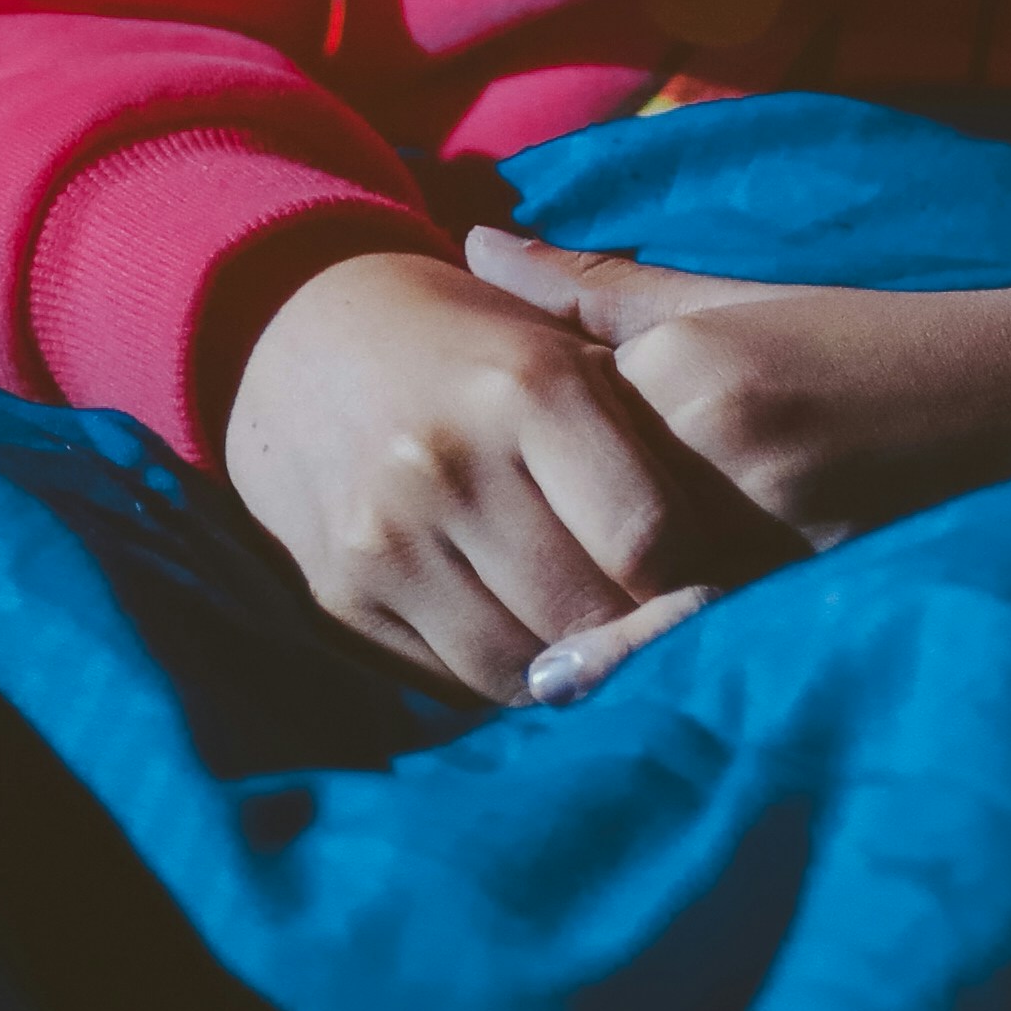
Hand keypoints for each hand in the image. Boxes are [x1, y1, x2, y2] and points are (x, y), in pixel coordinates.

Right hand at [219, 244, 752, 706]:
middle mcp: (452, 460)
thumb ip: (637, 425)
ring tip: (590, 637)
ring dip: (566, 667)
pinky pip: (451, 677)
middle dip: (632, 634)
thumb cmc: (466, 340)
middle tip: (657, 629)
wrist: (296, 333)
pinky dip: (499, 670)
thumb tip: (715, 552)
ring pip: (519, 665)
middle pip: (585, 614)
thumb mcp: (556, 339)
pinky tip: (518, 630)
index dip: (690, 577)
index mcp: (528, 383)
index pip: (646, 536)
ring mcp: (388, 533)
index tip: (709, 584)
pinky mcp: (342, 591)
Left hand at [457, 229, 1010, 687]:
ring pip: (630, 588)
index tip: (476, 502)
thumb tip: (469, 240)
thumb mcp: (736, 300)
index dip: (510, 472)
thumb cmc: (871, 348)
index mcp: (686, 354)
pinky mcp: (809, 588)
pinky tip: (627, 689)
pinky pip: (701, 640)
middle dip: (536, 560)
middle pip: (577, 516)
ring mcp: (763, 516)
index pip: (545, 429)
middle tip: (486, 601)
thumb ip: (598, 290)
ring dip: (588, 624)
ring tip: (536, 665)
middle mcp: (712, 428)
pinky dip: (659, 662)